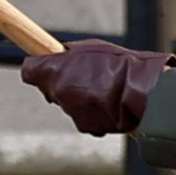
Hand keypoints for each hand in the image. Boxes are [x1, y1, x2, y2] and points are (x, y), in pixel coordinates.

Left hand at [19, 38, 170, 137]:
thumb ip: (68, 53)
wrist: (146, 93)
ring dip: (81, 97)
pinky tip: (111, 102)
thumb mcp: (91, 47)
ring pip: (69, 103)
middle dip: (62, 82)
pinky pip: (85, 117)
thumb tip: (58, 54)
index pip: (29, 71)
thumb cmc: (121, 66)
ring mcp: (70, 111)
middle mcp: (56, 92)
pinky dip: (94, 111)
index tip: (46, 64)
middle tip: (85, 74)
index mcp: (52, 71)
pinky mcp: (85, 126)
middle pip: (50, 88)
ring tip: (106, 87)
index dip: (39, 67)